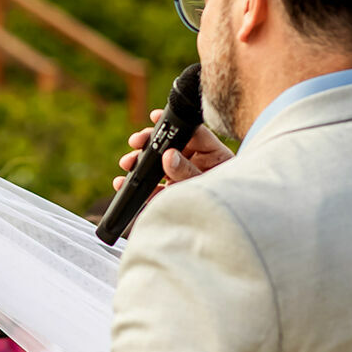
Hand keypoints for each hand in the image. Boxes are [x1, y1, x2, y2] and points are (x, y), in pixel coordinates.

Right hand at [113, 108, 233, 192]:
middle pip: (171, 146)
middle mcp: (198, 162)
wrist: (229, 233)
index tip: (155, 118)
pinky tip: (122, 183)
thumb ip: (188, 171)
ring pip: (159, 165)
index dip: (174, 125)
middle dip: (149, 143)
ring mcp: (184, 178)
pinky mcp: (173, 193)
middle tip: (135, 142)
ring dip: (139, 163)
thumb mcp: (207, 183)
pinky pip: (154, 187)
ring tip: (126, 163)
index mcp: (213, 154)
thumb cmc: (227, 201)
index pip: (192, 133)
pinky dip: (138, 186)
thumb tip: (168, 156)